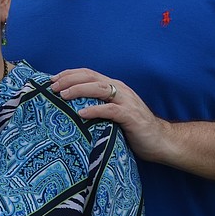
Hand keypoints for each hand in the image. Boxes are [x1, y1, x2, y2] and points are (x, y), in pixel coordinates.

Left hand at [50, 67, 171, 162]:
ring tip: (63, 96)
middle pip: (91, 78)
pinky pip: (111, 110)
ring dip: (79, 90)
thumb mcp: (112, 112)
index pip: (88, 74)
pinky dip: (95, 110)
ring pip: (99, 89)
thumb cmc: (132, 128)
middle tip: (53, 87)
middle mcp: (119, 90)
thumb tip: (70, 106)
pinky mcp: (131, 116)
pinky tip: (81, 113)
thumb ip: (98, 104)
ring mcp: (126, 102)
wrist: (162, 141)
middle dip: (69, 80)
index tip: (52, 79)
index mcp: (114, 87)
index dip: (69, 74)